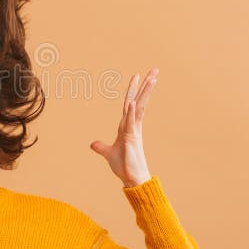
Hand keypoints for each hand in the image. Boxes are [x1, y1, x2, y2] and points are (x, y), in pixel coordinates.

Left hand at [90, 68, 158, 186]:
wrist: (132, 179)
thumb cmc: (124, 166)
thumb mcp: (109, 153)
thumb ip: (101, 147)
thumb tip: (93, 144)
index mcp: (128, 125)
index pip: (131, 103)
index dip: (134, 89)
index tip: (138, 75)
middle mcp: (133, 125)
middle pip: (139, 100)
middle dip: (146, 85)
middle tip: (155, 69)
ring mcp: (133, 131)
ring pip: (138, 107)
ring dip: (143, 93)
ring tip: (151, 78)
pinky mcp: (131, 139)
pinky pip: (129, 123)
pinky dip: (129, 112)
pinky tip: (130, 102)